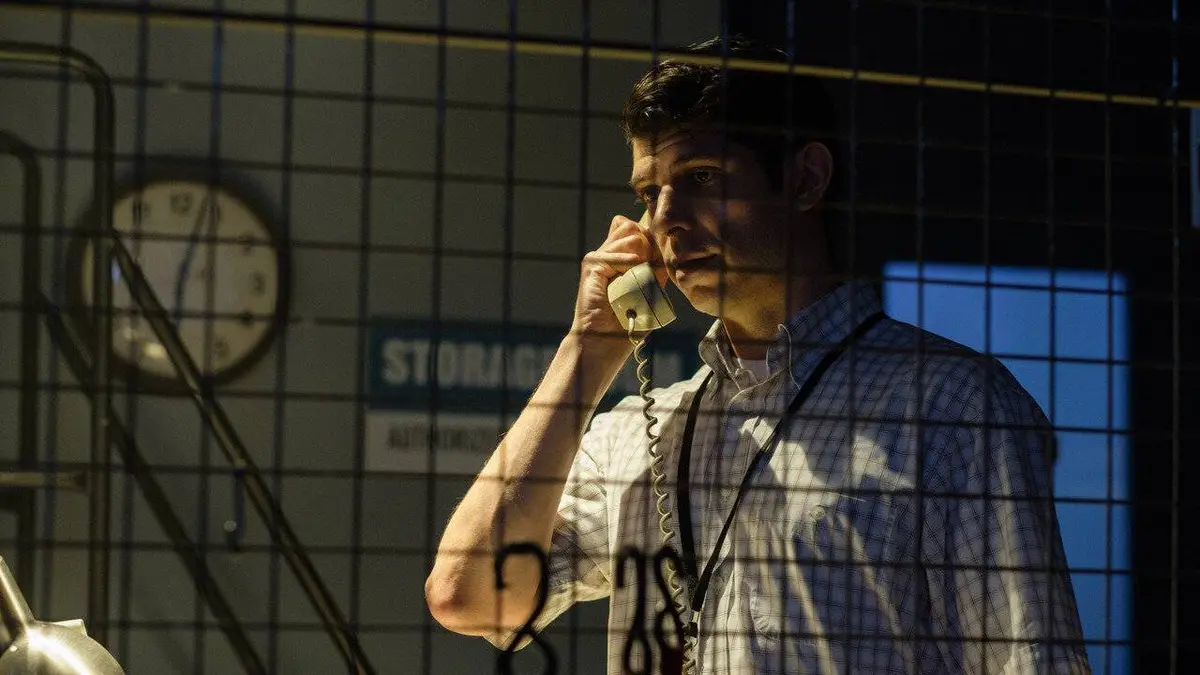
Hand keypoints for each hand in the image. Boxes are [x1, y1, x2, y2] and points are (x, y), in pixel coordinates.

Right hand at [570, 211, 665, 349]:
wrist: (605, 341)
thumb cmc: (628, 322)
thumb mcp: (650, 292)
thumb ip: (656, 270)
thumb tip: (663, 252)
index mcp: (622, 258)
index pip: (638, 229)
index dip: (653, 243)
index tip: (657, 266)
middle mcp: (610, 253)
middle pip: (634, 226)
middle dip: (649, 245)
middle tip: (648, 272)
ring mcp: (600, 257)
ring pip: (629, 234)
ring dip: (641, 256)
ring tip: (637, 280)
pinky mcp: (591, 266)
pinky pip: (615, 253)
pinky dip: (627, 264)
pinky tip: (630, 278)